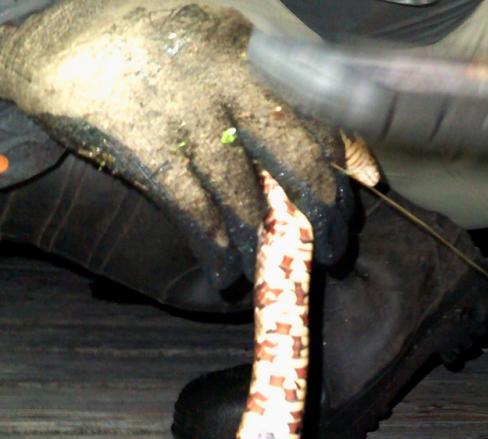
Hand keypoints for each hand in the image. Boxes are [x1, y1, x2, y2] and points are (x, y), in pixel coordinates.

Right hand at [0, 1, 350, 287]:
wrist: (54, 42)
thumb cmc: (144, 53)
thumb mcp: (213, 54)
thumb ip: (268, 95)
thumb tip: (340, 153)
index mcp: (246, 47)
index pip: (316, 107)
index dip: (343, 159)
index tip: (355, 196)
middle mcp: (222, 71)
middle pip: (292, 151)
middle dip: (319, 209)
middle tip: (330, 249)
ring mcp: (182, 106)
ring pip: (241, 188)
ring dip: (259, 238)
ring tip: (267, 268)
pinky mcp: (143, 141)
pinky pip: (192, 206)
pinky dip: (213, 244)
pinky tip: (223, 268)